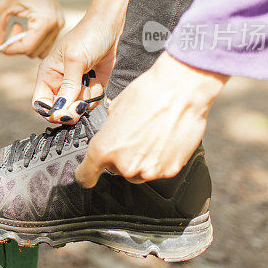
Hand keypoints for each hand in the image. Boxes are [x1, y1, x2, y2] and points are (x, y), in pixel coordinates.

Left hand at [0, 0, 63, 57]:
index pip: (26, 48)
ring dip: (26, 44)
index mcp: (45, 21)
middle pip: (34, 52)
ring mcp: (59, 24)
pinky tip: (25, 24)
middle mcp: (56, 24)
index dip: (9, 49)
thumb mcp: (2, 7)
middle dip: (18, 45)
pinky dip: (33, 39)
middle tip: (10, 27)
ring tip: (18, 25)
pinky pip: (45, 42)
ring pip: (41, 50)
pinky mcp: (58, 22)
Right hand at [32, 0, 129, 122]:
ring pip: (76, 108)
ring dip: (85, 101)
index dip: (50, 112)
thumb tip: (60, 109)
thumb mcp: (75, 59)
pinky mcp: (92, 85)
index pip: (41, 103)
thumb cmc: (88, 35)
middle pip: (59, 109)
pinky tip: (98, 81)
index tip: (63, 113)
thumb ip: (68, 86)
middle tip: (80, 105)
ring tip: (91, 83)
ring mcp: (77, 85)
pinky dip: (96, 96)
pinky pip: (91, 102)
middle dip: (70, 110)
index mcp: (48, 74)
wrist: (110, 25)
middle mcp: (60, 82)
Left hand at [75, 52, 228, 185]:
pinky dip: (160, 158)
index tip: (87, 174)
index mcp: (104, 149)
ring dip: (141, 159)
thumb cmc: (148, 94)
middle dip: (121, 156)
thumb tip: (111, 136)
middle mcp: (125, 165)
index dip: (86, 174)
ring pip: (139, 171)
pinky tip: (163, 139)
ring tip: (151, 135)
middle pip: (117, 170)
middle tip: (133, 135)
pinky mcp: (170, 170)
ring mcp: (148, 170)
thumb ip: (109, 132)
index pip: (86, 175)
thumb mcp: (115, 110)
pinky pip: (159, 169)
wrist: (180, 92)